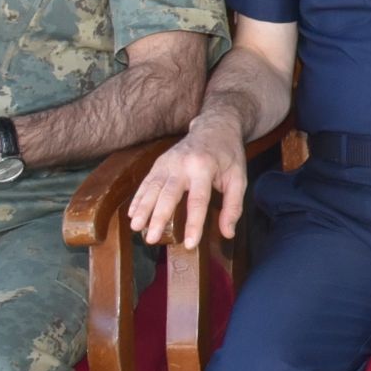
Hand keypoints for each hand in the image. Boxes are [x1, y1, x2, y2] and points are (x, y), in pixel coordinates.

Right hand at [129, 118, 251, 248]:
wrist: (215, 126)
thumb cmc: (228, 156)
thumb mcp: (239, 178)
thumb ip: (233, 206)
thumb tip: (227, 233)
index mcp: (205, 168)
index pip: (198, 200)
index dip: (193, 224)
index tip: (189, 244)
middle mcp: (183, 164)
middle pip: (169, 194)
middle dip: (159, 218)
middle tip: (152, 239)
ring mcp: (168, 162)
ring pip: (153, 188)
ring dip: (143, 208)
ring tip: (136, 228)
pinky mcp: (160, 162)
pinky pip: (147, 182)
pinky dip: (138, 198)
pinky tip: (132, 214)